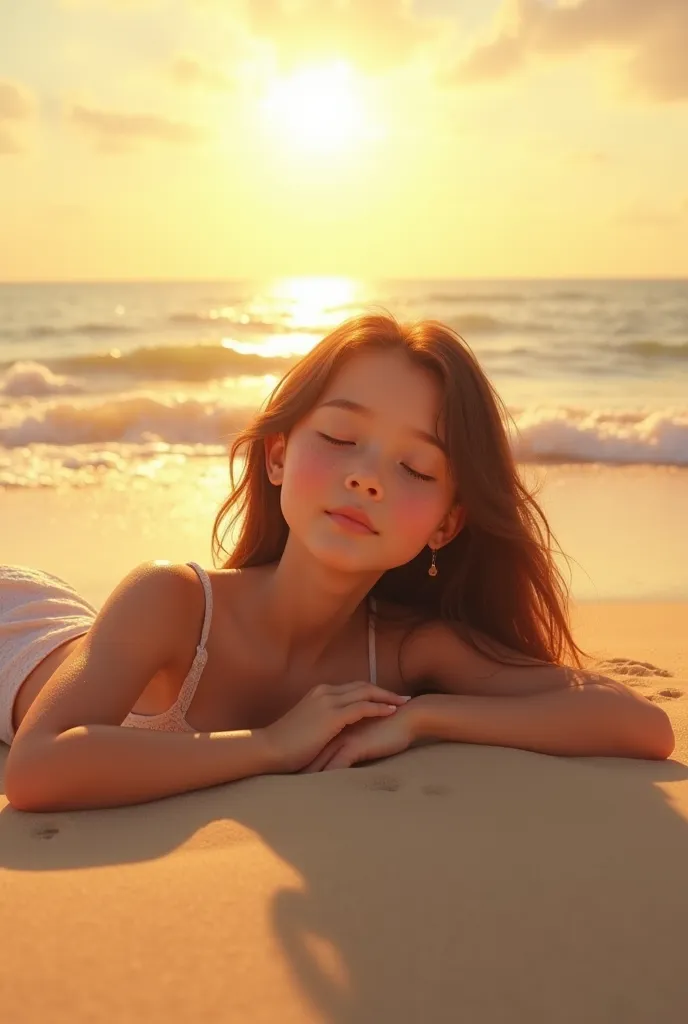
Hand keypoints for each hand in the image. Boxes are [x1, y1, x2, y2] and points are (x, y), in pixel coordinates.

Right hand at [262, 681, 409, 773]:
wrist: (269, 749)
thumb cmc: (285, 746)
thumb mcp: (307, 728)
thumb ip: (322, 725)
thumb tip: (335, 734)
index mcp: (319, 694)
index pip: (352, 688)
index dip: (372, 692)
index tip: (388, 698)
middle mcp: (325, 692)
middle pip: (363, 686)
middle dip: (384, 691)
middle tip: (404, 697)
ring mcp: (328, 702)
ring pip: (366, 693)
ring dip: (387, 697)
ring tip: (404, 704)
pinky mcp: (332, 716)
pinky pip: (362, 707)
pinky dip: (379, 707)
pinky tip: (392, 712)